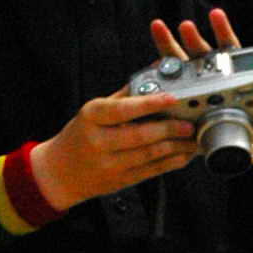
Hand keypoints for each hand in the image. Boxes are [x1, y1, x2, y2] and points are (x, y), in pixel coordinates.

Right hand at [31, 89, 195, 208]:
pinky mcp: (120, 181)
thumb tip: (157, 71)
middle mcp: (98, 141)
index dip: (149, 104)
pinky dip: (172, 162)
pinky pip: (152, 171)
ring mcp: (109, 165)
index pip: (122, 109)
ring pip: (149, 155)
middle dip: (170, 129)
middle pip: (140, 135)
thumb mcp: (95, 110)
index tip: (172, 97)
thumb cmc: (81, 134)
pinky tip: (184, 154)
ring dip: (176, 147)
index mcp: (91, 117)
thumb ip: (127, 93)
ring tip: (193, 138)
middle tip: (190, 122)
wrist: (59, 172)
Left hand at [148, 6, 252, 122]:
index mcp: (201, 80)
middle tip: (183, 26)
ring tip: (215, 15)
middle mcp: (219, 69)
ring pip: (231, 47)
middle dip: (191, 39)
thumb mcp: (206, 121)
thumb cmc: (232, 115)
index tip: (156, 26)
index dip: (167, 46)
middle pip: (202, 51)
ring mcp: (242, 66)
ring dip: (223, 31)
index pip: (180, 61)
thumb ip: (185, 117)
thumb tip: (158, 118)